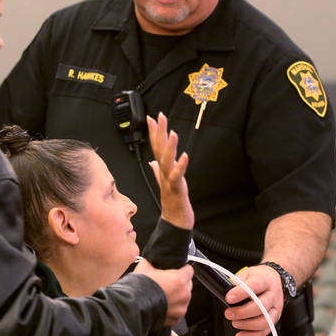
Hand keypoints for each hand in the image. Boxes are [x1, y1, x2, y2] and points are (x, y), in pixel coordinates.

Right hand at [134, 258, 193, 326]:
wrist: (132, 307)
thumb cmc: (139, 288)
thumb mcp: (144, 267)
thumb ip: (153, 262)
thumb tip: (151, 261)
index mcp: (180, 279)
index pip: (189, 270)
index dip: (182, 269)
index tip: (177, 271)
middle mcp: (184, 294)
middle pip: (188, 285)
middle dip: (180, 284)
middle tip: (167, 284)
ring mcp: (181, 308)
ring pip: (184, 299)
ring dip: (177, 297)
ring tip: (163, 296)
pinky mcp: (176, 319)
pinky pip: (178, 311)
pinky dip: (172, 309)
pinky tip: (162, 306)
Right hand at [146, 113, 192, 229]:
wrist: (176, 220)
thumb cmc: (172, 201)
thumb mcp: (164, 182)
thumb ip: (157, 171)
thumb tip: (152, 162)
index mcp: (162, 169)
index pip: (156, 147)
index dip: (154, 132)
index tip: (152, 117)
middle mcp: (164, 172)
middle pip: (159, 149)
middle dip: (159, 132)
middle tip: (159, 116)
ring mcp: (169, 180)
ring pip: (166, 161)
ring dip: (169, 147)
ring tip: (172, 132)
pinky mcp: (176, 188)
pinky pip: (177, 176)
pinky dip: (180, 166)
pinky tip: (184, 156)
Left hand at [222, 264, 284, 335]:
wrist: (274, 279)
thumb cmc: (259, 277)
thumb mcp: (247, 273)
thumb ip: (238, 283)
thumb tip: (227, 293)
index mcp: (265, 280)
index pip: (255, 286)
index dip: (241, 293)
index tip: (229, 298)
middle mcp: (273, 295)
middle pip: (261, 306)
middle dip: (242, 312)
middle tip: (229, 313)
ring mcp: (275, 308)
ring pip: (265, 321)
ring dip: (247, 325)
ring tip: (235, 323)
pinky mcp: (275, 319)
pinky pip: (265, 331)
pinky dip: (251, 335)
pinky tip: (240, 335)